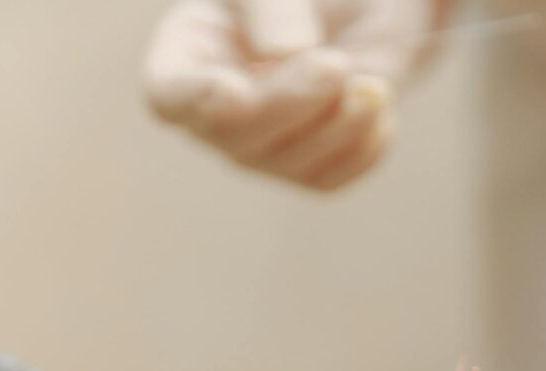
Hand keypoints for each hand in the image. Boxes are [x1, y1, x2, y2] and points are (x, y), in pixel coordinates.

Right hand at [142, 0, 443, 189]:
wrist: (359, 5)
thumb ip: (271, 4)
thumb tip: (284, 52)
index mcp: (187, 54)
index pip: (169, 94)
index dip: (196, 99)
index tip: (233, 91)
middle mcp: (215, 113)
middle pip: (237, 136)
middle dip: (291, 102)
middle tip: (335, 63)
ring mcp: (260, 148)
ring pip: (289, 163)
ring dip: (338, 124)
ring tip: (371, 83)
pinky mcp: (306, 169)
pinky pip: (328, 178)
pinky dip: (362, 144)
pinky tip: (377, 104)